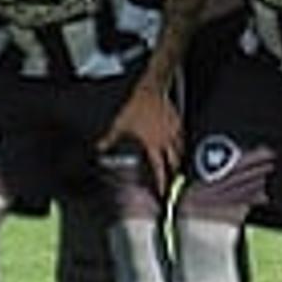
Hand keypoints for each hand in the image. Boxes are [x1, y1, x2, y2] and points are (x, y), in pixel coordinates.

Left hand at [99, 78, 180, 192]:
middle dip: (173, 170)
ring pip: (180, 149)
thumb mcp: (120, 124)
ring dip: (177, 157)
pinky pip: (182, 136)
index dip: (162, 182)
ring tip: (174, 162)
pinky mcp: (178, 121)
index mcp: (153, 144)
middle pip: (174, 161)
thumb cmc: (136, 107)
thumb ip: (110, 138)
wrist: (150, 90)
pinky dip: (180, 142)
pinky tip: (176, 142)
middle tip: (172, 176)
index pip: (159, 168)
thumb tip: (99, 147)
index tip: (163, 191)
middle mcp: (166, 140)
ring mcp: (174, 131)